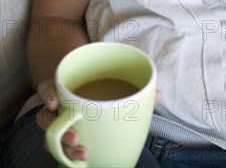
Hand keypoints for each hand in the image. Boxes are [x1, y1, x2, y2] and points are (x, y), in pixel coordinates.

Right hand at [36, 80, 163, 163]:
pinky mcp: (64, 145)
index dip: (48, 94)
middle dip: (60, 131)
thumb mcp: (116, 86)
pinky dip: (66, 161)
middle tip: (78, 138)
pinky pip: (59, 155)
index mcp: (67, 89)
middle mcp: (59, 109)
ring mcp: (60, 128)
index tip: (55, 101)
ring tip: (83, 153)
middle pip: (48, 120)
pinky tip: (79, 164)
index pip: (48, 89)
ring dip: (65, 149)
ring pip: (52, 140)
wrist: (97, 96)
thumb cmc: (104, 90)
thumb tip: (158, 95)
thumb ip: (135, 90)